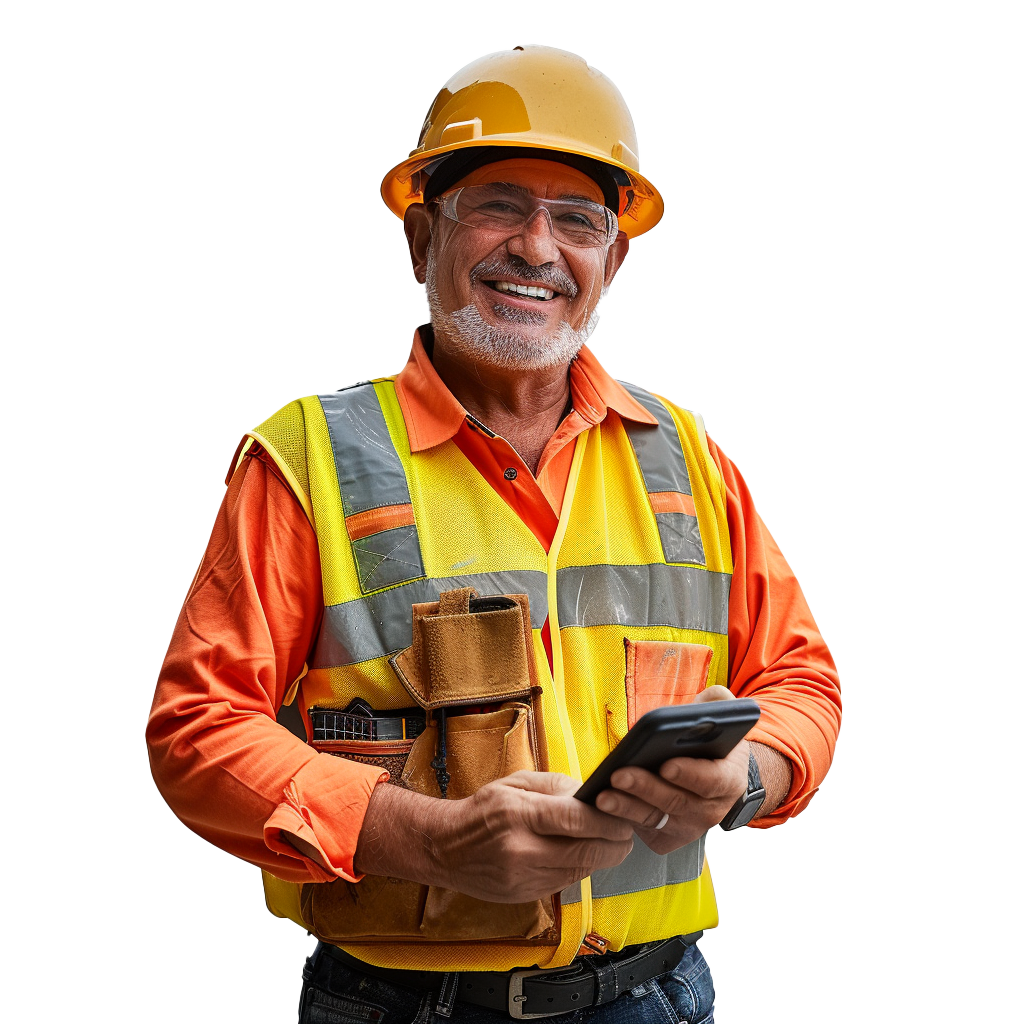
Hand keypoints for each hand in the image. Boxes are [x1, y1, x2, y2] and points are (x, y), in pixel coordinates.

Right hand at [355, 770, 633, 902]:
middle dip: (615, 843)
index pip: (576, 820)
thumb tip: (591, 794)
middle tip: (626, 832)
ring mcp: (522, 878)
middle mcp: (521, 850)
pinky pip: (565, 882)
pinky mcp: (524, 896)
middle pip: (585, 851)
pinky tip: (583, 855)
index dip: (608, 820)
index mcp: (519, 814)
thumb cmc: (481, 810)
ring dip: (601, 857)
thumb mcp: (516, 784)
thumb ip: (555, 786)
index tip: (624, 815)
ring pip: (580, 870)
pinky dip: (580, 868)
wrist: (444, 848)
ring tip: (611, 842)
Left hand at [594, 686, 749, 854]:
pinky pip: (642, 829)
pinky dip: (622, 819)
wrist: (713, 784)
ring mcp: (688, 827)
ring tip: (603, 795)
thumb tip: (714, 698)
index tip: (667, 764)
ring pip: (655, 818)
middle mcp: (711, 810)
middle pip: (675, 801)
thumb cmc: (711, 750)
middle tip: (620, 775)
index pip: (711, 780)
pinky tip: (604, 807)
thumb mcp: (724, 724)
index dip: (689, 773)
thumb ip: (719, 706)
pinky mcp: (667, 838)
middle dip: (645, 787)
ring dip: (626, 807)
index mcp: (729, 780)